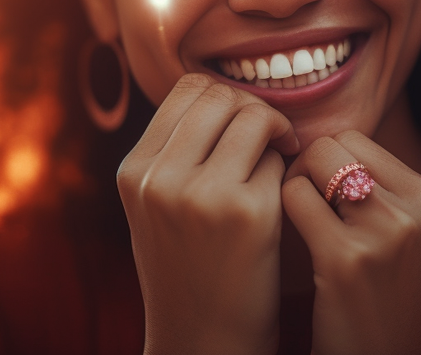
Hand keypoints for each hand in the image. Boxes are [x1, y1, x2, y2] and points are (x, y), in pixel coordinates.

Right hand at [117, 73, 300, 354]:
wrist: (201, 341)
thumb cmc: (187, 268)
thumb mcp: (155, 206)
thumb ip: (174, 152)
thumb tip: (218, 96)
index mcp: (134, 170)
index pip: (187, 90)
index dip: (224, 99)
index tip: (240, 127)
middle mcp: (161, 177)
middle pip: (222, 96)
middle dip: (252, 112)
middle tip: (270, 140)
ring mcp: (202, 194)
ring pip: (253, 117)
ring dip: (273, 133)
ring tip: (279, 160)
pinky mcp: (247, 214)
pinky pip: (278, 160)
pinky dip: (286, 170)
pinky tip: (283, 196)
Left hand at [282, 130, 420, 354]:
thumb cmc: (382, 300)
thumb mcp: (406, 240)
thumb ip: (380, 191)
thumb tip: (324, 144)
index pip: (358, 140)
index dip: (328, 161)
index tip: (320, 196)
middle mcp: (414, 210)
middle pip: (335, 144)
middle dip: (308, 167)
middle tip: (302, 206)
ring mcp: (383, 233)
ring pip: (314, 162)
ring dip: (294, 184)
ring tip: (299, 222)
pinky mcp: (346, 258)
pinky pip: (295, 197)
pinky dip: (281, 209)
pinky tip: (287, 238)